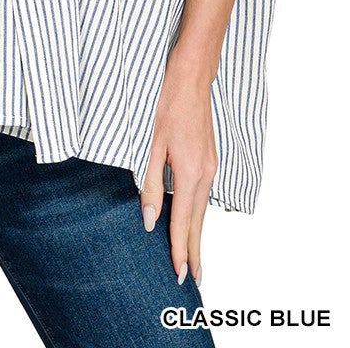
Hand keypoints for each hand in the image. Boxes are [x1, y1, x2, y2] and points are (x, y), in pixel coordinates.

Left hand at [139, 50, 217, 286]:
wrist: (190, 78)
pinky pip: (203, 196)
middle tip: (194, 281)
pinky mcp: (208, 159)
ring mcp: (210, 167)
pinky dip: (197, 215)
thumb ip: (149, 184)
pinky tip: (191, 222)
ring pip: (202, 210)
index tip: (180, 275)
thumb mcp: (151, 145)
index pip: (183, 222)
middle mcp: (205, 174)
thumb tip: (149, 221)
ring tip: (193, 260)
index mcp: (189, 173)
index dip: (180, 250)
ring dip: (197, 236)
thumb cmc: (166, 106)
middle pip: (198, 222)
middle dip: (194, 252)